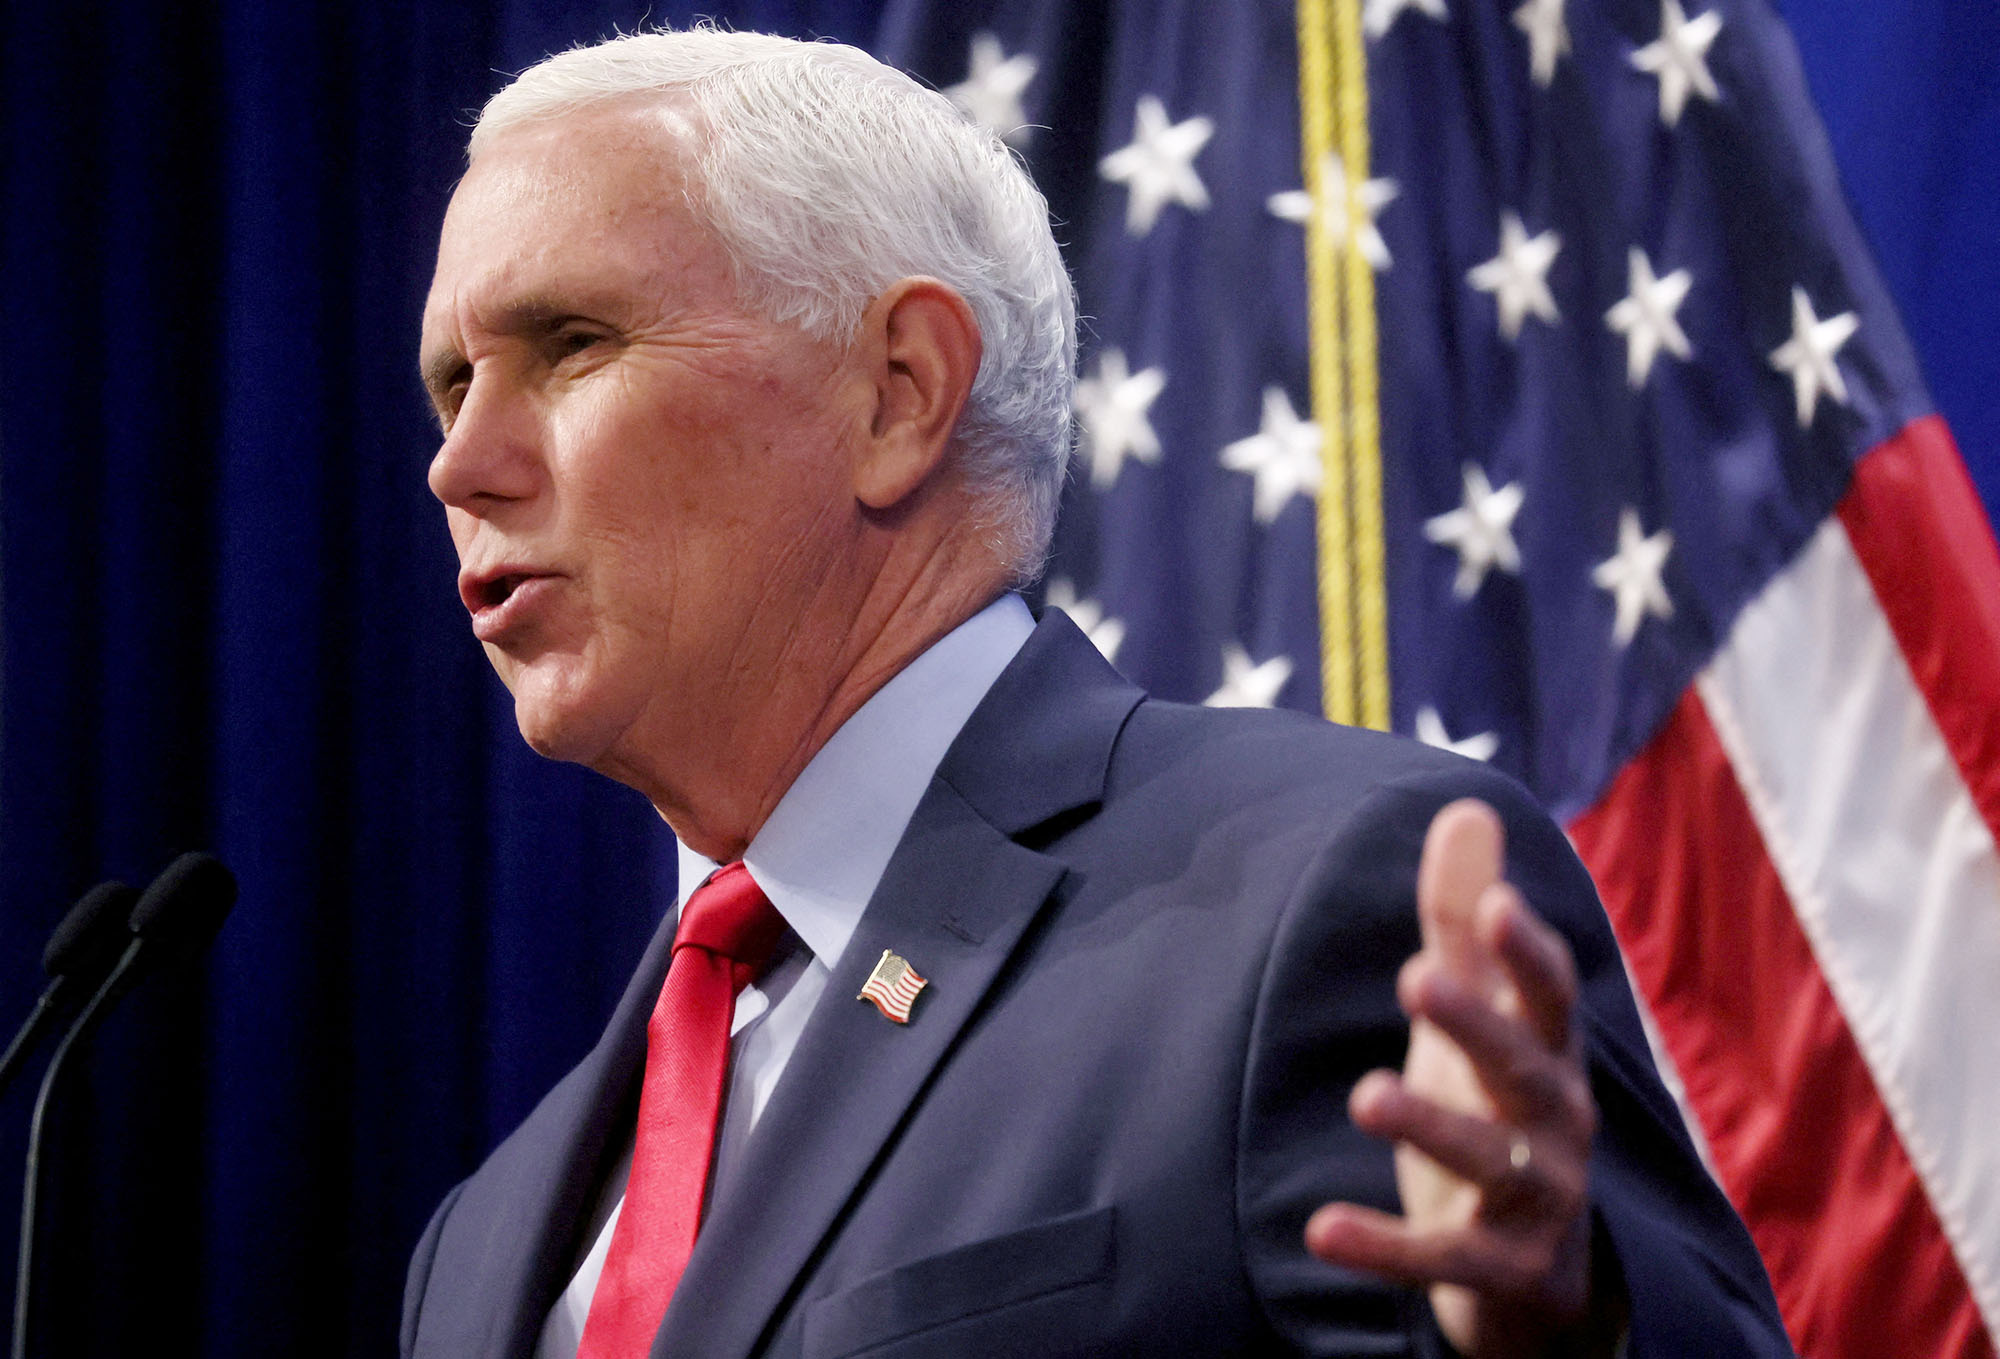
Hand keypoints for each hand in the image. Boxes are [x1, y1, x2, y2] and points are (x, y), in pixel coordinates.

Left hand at [1304, 800, 1599, 1356]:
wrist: (1533, 1268)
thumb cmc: (1495, 1108)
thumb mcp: (1480, 1015)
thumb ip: (1462, 922)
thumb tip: (1467, 808)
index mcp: (1549, 1055)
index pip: (1551, 997)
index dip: (1528, 954)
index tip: (1500, 904)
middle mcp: (1556, 1123)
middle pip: (1527, 1071)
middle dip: (1478, 1025)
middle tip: (1416, 978)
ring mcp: (1537, 1201)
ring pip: (1493, 1161)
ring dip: (1432, 1127)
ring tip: (1365, 1094)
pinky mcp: (1502, 1269)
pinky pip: (1445, 1257)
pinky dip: (1387, 1246)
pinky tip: (1320, 1228)